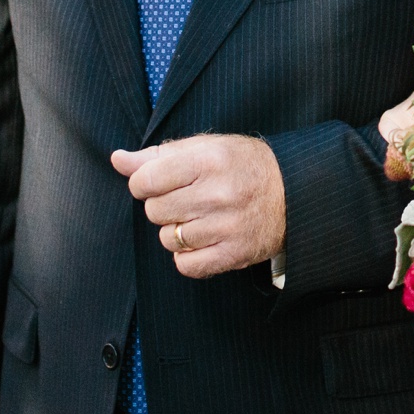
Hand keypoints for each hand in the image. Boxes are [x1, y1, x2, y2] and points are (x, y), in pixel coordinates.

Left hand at [112, 134, 285, 278]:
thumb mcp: (205, 147)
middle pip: (154, 211)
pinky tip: (204, 239)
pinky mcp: (235, 253)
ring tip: (200, 218)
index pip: (146, 180)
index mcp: (208, 160)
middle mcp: (218, 193)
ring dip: (177, 231)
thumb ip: (158, 155)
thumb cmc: (243, 164)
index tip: (158, 182)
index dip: (144, 183)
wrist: (295, 190)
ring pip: (169, 239)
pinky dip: (188, 256)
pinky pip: (186, 265)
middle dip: (163, 205)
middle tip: (187, 198)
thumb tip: (118, 160)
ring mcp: (227, 226)